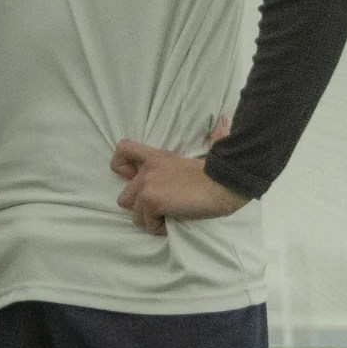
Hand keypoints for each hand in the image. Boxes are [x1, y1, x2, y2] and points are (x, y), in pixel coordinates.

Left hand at [111, 119, 244, 235]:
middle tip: (163, 208)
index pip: (122, 149)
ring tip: (169, 217)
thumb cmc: (217, 174)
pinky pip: (147, 224)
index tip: (134, 178)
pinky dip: (159, 228)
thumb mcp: (197, 156)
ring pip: (134, 214)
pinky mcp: (151, 201)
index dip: (121, 166)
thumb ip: (190, 150)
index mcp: (156, 157)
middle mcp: (146, 170)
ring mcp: (146, 186)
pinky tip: (173, 222)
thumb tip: (223, 119)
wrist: (225, 184)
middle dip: (141, 206)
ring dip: (150, 219)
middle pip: (124, 197)